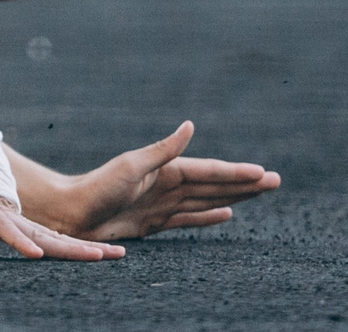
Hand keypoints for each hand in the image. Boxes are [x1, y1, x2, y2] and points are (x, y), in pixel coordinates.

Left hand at [0, 187, 124, 261]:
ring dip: (63, 250)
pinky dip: (18, 242)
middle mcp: (17, 228)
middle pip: (55, 244)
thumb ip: (32, 207)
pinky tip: (35, 253)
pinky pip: (4, 229)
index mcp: (25, 226)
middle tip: (115, 254)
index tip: (116, 252)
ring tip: (91, 254)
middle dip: (85, 251)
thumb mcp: (10, 201)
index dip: (87, 248)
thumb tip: (56, 210)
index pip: (61, 240)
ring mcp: (1, 222)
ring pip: (36, 240)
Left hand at [25, 121, 281, 242]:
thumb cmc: (97, 187)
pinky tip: (227, 214)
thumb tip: (190, 126)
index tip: (264, 173)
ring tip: (259, 193)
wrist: (71, 212)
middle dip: (245, 184)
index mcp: (166, 170)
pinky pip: (189, 219)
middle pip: (215, 185)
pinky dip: (208, 217)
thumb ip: (164, 149)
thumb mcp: (132, 166)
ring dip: (234, 196)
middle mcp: (168, 186)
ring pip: (206, 200)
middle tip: (276, 181)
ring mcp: (162, 204)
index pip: (210, 172)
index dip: (237, 173)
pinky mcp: (154, 223)